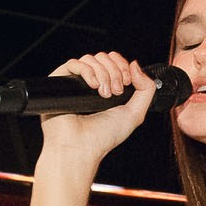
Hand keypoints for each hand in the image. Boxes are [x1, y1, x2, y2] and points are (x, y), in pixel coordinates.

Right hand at [34, 52, 156, 166]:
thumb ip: (145, 89)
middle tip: (116, 92)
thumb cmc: (103, 136)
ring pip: (91, 58)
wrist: (79, 147)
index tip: (126, 83)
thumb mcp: (135, 114)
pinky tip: (93, 87)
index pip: (115, 62)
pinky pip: (74, 63)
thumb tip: (135, 64)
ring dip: (103, 73)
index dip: (123, 66)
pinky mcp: (60, 82)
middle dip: (115, 71)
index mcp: (107, 88)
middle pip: (105, 57)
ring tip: (104, 94)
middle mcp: (91, 84)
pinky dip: (88, 71)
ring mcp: (75, 82)